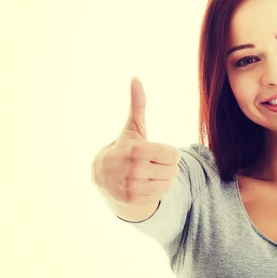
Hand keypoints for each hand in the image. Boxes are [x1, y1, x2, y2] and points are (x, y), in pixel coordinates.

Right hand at [91, 77, 180, 204]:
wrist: (103, 175)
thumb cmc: (124, 146)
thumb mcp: (132, 126)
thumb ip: (138, 104)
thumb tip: (135, 78)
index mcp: (138, 151)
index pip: (173, 155)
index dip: (168, 152)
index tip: (156, 151)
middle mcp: (134, 170)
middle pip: (173, 170)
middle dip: (166, 166)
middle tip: (151, 163)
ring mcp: (133, 187)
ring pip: (168, 184)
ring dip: (162, 179)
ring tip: (147, 173)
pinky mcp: (133, 200)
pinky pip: (160, 196)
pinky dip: (155, 190)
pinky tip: (143, 184)